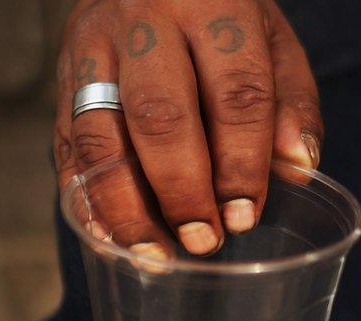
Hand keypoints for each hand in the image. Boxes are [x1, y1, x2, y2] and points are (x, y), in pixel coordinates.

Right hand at [53, 0, 321, 256]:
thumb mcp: (271, 37)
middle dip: (182, 190)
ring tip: (154, 255)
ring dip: (127, 206)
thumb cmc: (220, 14)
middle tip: (203, 240)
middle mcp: (145, 20)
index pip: (234, 92)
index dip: (242, 162)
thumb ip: (291, 100)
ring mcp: (93, 46)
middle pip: (161, 116)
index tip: (244, 215)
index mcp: (211, 2)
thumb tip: (298, 169)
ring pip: (100, 135)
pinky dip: (84, 197)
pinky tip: (108, 236)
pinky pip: (65, 143)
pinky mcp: (62, 74)